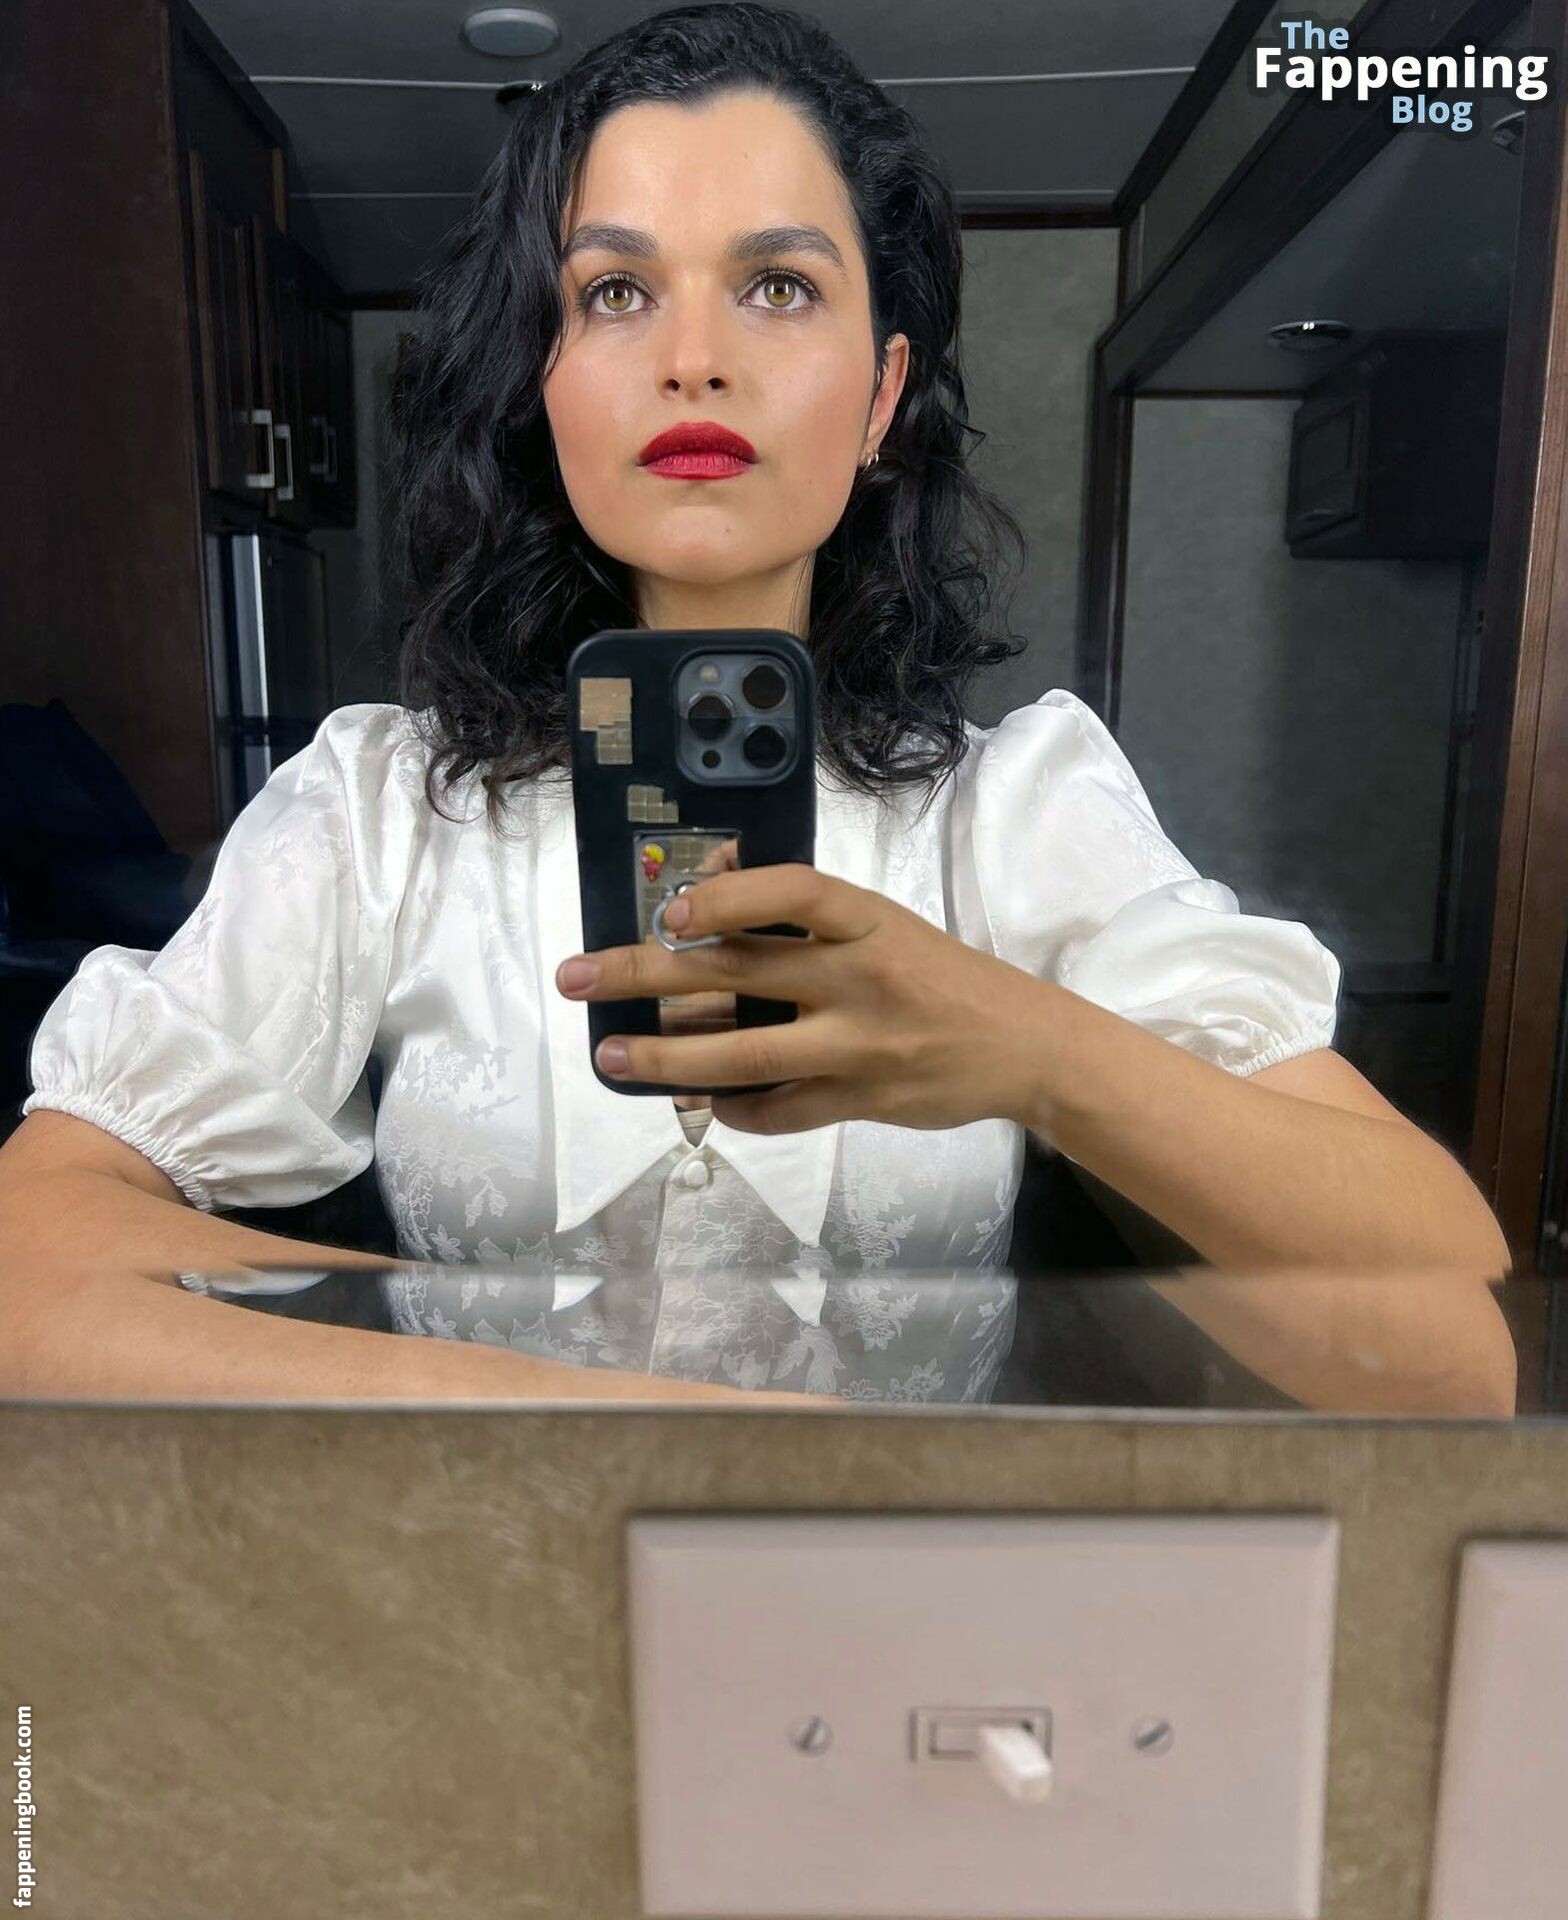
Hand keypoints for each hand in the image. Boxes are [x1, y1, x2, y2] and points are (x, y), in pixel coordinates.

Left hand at [554, 863, 1058, 1133]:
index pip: (793, 893)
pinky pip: (783, 1110)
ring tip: (611, 1058)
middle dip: (645, 975)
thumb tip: (713, 881)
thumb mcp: (882, 926)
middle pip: (738, 974)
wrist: (1022, 1045)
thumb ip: (806, 914)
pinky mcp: (862, 1100)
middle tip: (577, 978)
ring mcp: (860, 1045)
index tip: (666, 910)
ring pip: (746, 1056)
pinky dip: (737, 1109)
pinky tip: (703, 1105)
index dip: (727, 897)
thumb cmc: (940, 975)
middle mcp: (860, 978)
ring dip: (668, 1060)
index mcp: (868, 921)